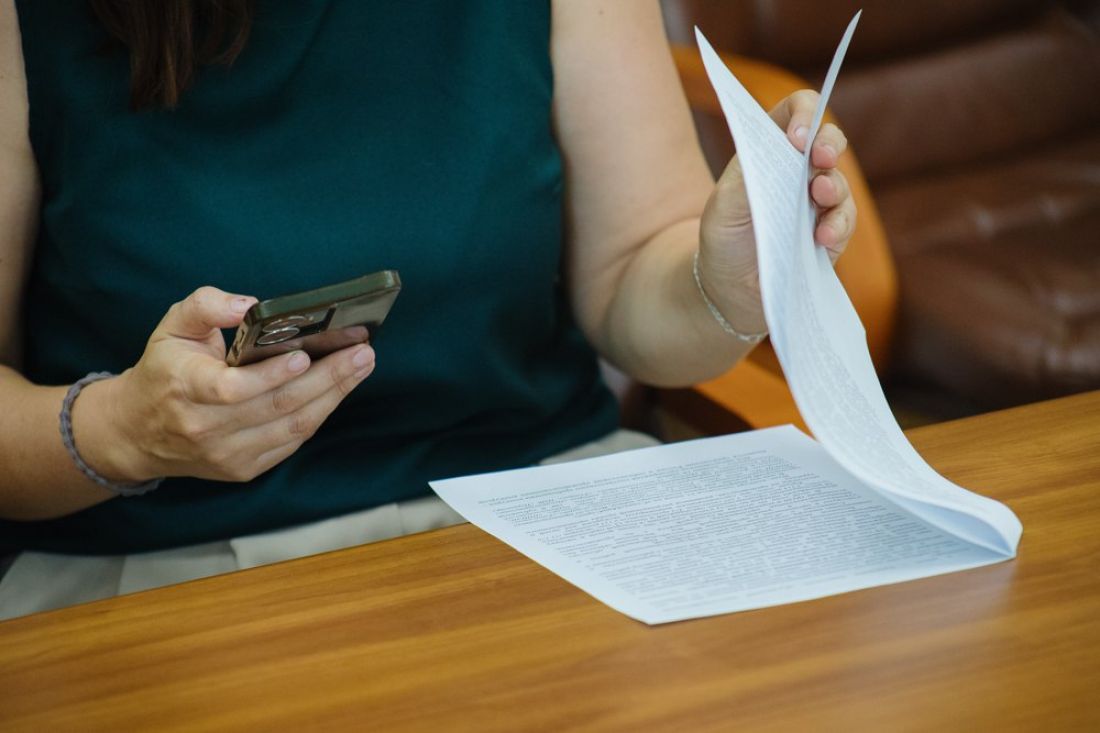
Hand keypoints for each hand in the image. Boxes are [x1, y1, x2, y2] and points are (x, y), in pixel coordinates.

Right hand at [77, 286, 375, 482]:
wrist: (138, 432)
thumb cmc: (165, 370)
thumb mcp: (172, 326)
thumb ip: (207, 305)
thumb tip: (249, 304)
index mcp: (184, 387)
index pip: (232, 389)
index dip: (270, 376)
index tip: (303, 356)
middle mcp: (205, 427)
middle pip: (277, 407)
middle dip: (327, 378)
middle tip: (362, 352)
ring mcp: (227, 453)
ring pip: (292, 427)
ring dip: (334, 396)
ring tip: (361, 366)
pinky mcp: (244, 468)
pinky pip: (291, 442)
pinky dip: (319, 414)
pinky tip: (339, 389)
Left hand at [697, 90, 856, 333]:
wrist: (728, 291)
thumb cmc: (723, 240)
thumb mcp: (723, 208)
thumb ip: (751, 178)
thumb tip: (785, 153)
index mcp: (769, 151)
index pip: (794, 112)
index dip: (803, 113)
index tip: (797, 135)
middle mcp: (798, 171)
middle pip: (827, 139)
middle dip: (829, 142)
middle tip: (820, 156)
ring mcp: (817, 202)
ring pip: (839, 180)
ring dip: (833, 184)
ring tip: (818, 195)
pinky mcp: (831, 233)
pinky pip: (845, 220)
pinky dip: (838, 224)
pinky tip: (822, 237)